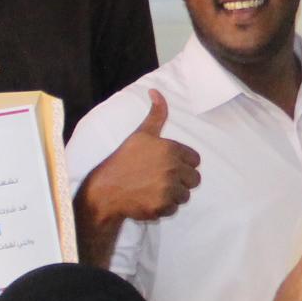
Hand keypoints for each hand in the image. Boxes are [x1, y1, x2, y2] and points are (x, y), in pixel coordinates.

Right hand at [84, 91, 202, 222]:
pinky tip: (149, 200)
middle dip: (181, 180)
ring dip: (173, 195)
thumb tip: (156, 91)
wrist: (106, 189)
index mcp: (171, 150)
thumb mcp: (141, 134)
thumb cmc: (124, 160)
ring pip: (185, 195)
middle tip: (161, 179)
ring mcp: (168, 189)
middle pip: (194, 179)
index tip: (167, 165)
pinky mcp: (163, 207)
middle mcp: (173, 169)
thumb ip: (156, 114)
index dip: (183, 163)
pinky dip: (164, 208)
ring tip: (154, 189)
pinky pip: (174, 209)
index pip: (195, 160)